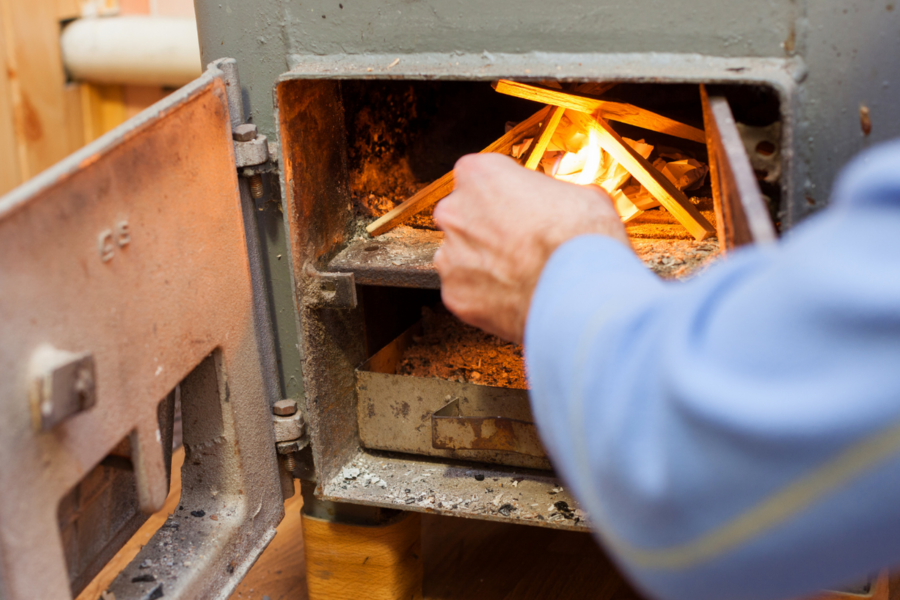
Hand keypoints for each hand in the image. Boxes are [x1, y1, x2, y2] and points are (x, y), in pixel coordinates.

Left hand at [433, 153, 628, 342]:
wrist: (581, 293)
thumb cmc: (581, 239)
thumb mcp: (579, 194)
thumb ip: (552, 196)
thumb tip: (561, 204)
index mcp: (478, 174)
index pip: (481, 178)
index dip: (506, 194)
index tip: (522, 207)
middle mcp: (454, 211)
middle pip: (465, 216)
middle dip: (489, 229)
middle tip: (523, 243)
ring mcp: (451, 255)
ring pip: (463, 256)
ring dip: (485, 263)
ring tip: (523, 274)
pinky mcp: (454, 294)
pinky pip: (467, 291)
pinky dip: (486, 295)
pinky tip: (515, 295)